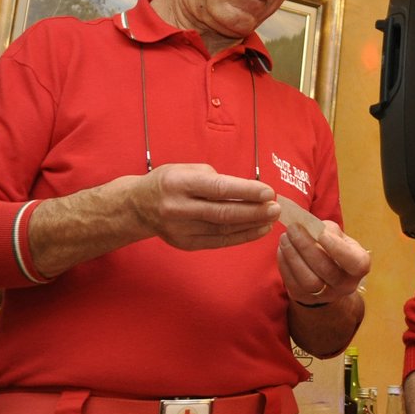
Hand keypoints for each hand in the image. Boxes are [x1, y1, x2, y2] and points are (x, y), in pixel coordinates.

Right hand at [129, 163, 277, 249]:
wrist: (138, 206)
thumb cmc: (170, 182)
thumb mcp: (187, 169)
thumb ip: (216, 179)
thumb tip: (248, 191)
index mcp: (179, 183)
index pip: (218, 188)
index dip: (245, 191)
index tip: (268, 192)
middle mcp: (178, 208)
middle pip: (223, 213)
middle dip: (254, 211)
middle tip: (276, 208)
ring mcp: (181, 229)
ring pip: (223, 229)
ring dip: (252, 225)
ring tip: (272, 219)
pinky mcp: (185, 244)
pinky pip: (219, 241)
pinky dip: (241, 236)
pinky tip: (258, 230)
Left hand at [276, 219, 370, 307]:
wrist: (325, 274)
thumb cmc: (333, 248)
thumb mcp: (338, 236)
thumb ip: (326, 230)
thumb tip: (306, 226)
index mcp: (359, 266)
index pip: (354, 262)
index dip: (337, 249)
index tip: (321, 233)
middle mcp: (346, 285)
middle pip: (326, 270)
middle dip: (307, 247)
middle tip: (293, 229)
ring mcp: (326, 295)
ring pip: (308, 281)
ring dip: (293, 257)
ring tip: (285, 238)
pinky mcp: (305, 298)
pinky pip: (293, 284)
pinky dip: (285, 265)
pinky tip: (282, 250)